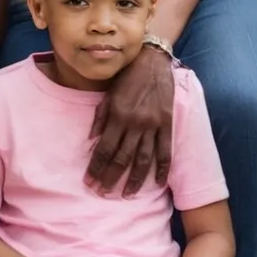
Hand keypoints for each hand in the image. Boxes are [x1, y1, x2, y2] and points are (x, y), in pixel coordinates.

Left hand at [88, 46, 173, 195]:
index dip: (96, 167)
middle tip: (102, 193)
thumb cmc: (126, 76)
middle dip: (110, 177)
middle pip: (122, 157)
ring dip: (134, 179)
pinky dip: (162, 169)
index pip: (104, 148)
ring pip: (143, 159)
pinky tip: (157, 183)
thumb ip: (100, 116)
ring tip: (126, 195)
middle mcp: (135, 123)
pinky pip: (165, 151)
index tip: (89, 181)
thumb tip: (92, 139)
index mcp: (117, 115)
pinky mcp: (167, 124)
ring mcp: (153, 125)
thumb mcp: (108, 93)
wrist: (153, 61)